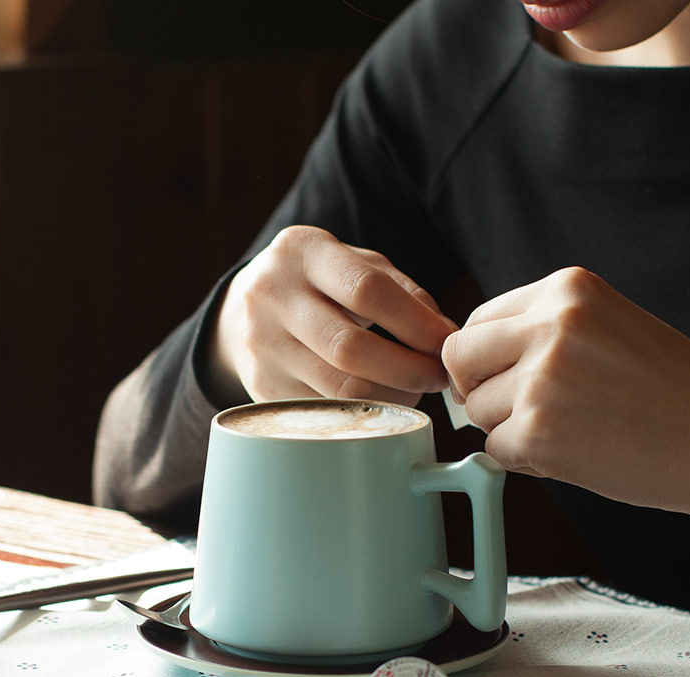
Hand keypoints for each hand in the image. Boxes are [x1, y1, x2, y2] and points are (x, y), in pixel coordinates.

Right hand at [207, 226, 455, 406]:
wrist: (244, 309)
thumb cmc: (318, 285)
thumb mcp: (355, 266)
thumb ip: (403, 292)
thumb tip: (445, 336)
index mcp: (303, 253)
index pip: (366, 290)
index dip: (415, 323)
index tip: (446, 344)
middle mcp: (273, 296)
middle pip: (349, 347)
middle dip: (406, 368)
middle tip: (437, 377)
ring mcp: (262, 345)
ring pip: (337, 388)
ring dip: (390, 396)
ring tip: (415, 390)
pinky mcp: (261, 386)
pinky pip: (324, 409)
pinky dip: (363, 410)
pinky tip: (381, 401)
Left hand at [442, 267, 689, 519]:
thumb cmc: (670, 388)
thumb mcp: (605, 324)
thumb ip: (537, 330)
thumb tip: (465, 362)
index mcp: (566, 290)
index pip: (478, 319)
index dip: (481, 355)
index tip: (499, 375)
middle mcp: (549, 326)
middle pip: (459, 358)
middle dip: (476, 387)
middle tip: (512, 407)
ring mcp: (541, 380)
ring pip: (475, 409)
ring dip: (506, 426)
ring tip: (563, 428)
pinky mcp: (539, 433)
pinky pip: (494, 448)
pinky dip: (522, 458)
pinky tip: (568, 452)